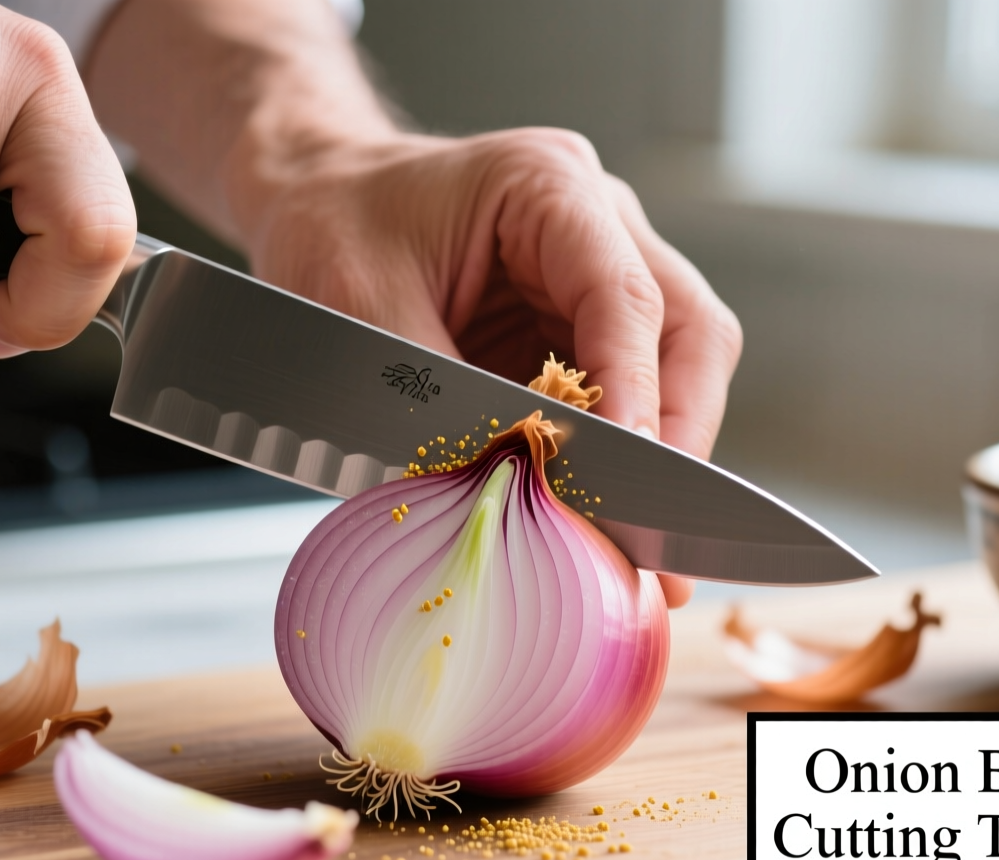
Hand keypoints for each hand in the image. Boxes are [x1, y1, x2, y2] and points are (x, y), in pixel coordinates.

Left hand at [238, 129, 744, 606]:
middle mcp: (597, 220)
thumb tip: (501, 490)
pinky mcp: (581, 320)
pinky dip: (617, 450)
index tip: (624, 479)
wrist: (311, 196)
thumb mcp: (364, 311)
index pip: (629, 297)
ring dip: (657, 450)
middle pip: (687, 331)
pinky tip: (591, 502)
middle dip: (677, 435)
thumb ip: (438, 399)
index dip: (636, 395)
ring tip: (628, 535)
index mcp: (548, 184)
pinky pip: (629, 389)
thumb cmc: (329, 227)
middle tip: (649, 530)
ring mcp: (599, 270)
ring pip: (677, 364)